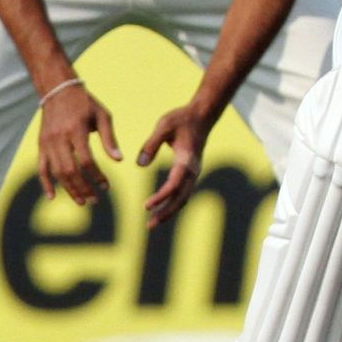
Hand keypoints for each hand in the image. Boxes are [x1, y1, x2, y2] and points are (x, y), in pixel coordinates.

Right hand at [36, 82, 120, 206]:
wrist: (58, 91)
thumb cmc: (86, 104)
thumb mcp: (103, 116)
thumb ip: (110, 139)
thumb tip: (119, 160)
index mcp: (76, 131)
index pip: (87, 160)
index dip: (97, 176)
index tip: (106, 186)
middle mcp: (59, 139)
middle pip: (69, 170)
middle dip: (83, 188)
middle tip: (95, 201)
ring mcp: (47, 143)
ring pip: (56, 172)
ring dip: (68, 189)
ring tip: (82, 202)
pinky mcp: (40, 145)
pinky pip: (41, 168)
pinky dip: (45, 183)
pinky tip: (53, 197)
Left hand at [136, 102, 214, 227]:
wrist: (201, 116)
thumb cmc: (181, 119)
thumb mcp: (164, 126)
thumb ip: (151, 144)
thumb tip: (140, 164)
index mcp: (187, 159)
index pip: (175, 184)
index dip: (161, 197)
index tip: (146, 206)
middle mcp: (193, 169)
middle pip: (181, 196)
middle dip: (166, 212)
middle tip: (149, 225)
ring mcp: (194, 171)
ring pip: (184, 197)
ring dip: (169, 211)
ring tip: (152, 223)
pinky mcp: (190, 172)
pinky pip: (183, 192)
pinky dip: (173, 203)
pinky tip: (161, 210)